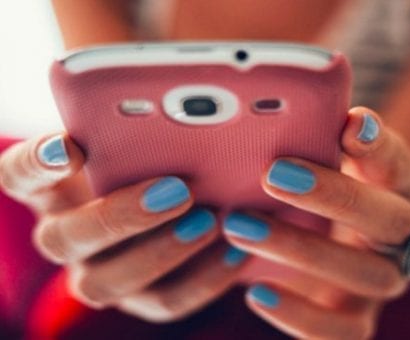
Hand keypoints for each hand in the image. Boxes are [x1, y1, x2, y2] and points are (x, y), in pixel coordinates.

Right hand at [0, 134, 247, 321]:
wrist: (167, 198)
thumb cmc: (147, 158)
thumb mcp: (138, 138)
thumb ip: (135, 124)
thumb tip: (174, 105)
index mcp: (54, 187)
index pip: (21, 174)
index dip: (38, 164)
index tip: (70, 147)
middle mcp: (67, 235)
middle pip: (64, 238)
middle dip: (119, 217)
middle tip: (176, 191)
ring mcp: (100, 272)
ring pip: (107, 282)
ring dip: (160, 253)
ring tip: (208, 222)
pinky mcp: (142, 296)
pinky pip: (165, 301)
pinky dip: (203, 280)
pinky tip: (236, 251)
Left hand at [223, 107, 409, 338]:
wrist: (341, 237)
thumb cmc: (327, 186)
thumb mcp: (328, 159)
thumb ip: (319, 137)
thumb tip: (306, 114)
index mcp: (398, 189)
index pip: (398, 164)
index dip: (377, 147)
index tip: (347, 124)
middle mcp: (401, 238)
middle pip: (387, 220)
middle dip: (331, 197)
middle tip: (273, 173)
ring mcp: (381, 281)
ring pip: (363, 274)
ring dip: (300, 249)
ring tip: (239, 226)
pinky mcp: (356, 318)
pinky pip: (342, 332)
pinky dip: (301, 316)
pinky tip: (257, 293)